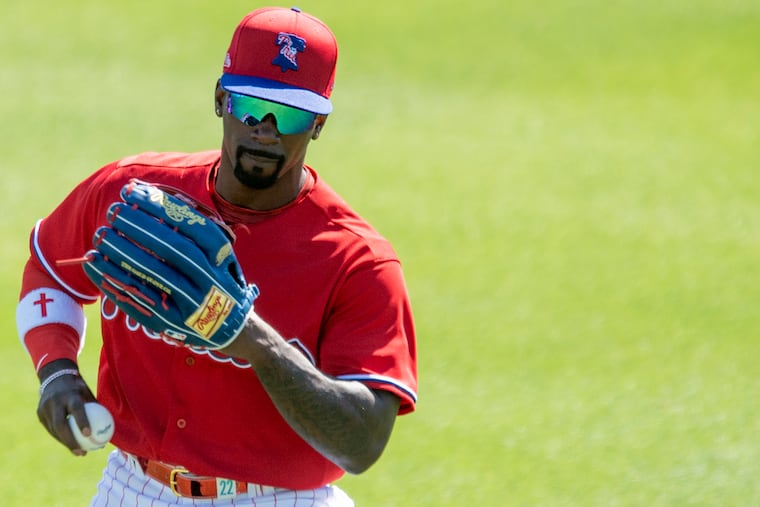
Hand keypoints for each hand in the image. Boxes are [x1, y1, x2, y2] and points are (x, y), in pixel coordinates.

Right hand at [37, 359, 96, 454]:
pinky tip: (71, 445)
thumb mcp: (87, 392)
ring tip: (79, 452)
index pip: (76, 409)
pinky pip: (51, 429)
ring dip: (66, 443)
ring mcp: (45, 408)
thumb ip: (96, 407)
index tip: (89, 434)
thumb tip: (110, 427)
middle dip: (70, 440)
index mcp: (69, 394)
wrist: (55, 377)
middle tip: (82, 451)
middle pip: (60, 424)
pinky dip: (61, 438)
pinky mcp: (40, 413)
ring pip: (54, 430)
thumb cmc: (78, 388)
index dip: (82, 421)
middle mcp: (55, 401)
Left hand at [82, 180, 258, 348]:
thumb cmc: (215, 278)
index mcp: (222, 258)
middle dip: (142, 227)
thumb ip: (189, 228)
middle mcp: (211, 280)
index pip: (195, 227)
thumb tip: (146, 194)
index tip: (132, 192)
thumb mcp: (215, 253)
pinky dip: (114, 279)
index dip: (163, 207)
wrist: (229, 327)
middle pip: (176, 249)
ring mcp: (191, 304)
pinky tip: (95, 263)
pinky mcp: (170, 323)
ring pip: (156, 274)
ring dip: (124, 253)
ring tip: (101, 235)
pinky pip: (138, 299)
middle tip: (113, 211)